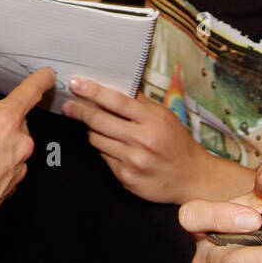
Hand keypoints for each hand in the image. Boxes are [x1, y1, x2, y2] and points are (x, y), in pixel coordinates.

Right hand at [0, 68, 53, 218]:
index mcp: (4, 121)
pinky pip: (8, 168)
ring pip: (13, 148)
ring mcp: (18, 166)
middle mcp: (18, 143)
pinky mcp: (12, 185)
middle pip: (17, 124)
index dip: (39, 81)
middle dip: (0, 124)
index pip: (28, 93)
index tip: (47, 76)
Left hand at [62, 76, 211, 203]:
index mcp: (151, 120)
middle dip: (79, 110)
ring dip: (92, 131)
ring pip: (96, 140)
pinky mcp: (125, 177)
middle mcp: (141, 140)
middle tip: (69, 105)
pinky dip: (104, 149)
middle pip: (98, 121)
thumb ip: (141, 104)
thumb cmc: (178, 144)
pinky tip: (112, 146)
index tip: (77, 84)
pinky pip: (103, 158)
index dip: (92, 91)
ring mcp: (132, 161)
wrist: (192, 178)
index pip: (116, 101)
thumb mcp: (165, 117)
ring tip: (95, 126)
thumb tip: (118, 88)